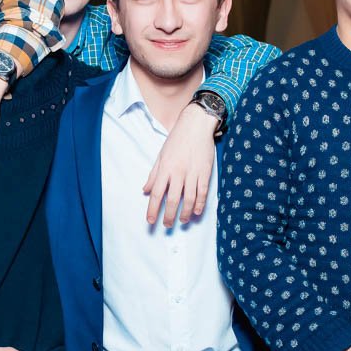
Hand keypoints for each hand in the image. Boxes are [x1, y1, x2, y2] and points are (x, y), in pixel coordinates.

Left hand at [144, 102, 218, 226]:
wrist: (196, 124)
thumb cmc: (177, 139)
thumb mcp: (161, 155)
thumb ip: (153, 174)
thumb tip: (145, 190)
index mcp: (165, 168)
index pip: (156, 194)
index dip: (153, 209)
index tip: (150, 220)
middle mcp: (178, 173)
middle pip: (172, 200)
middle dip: (168, 216)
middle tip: (167, 225)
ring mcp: (193, 173)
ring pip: (189, 200)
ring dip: (186, 213)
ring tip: (183, 220)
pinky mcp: (205, 172)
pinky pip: (203, 193)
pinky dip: (200, 204)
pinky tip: (197, 212)